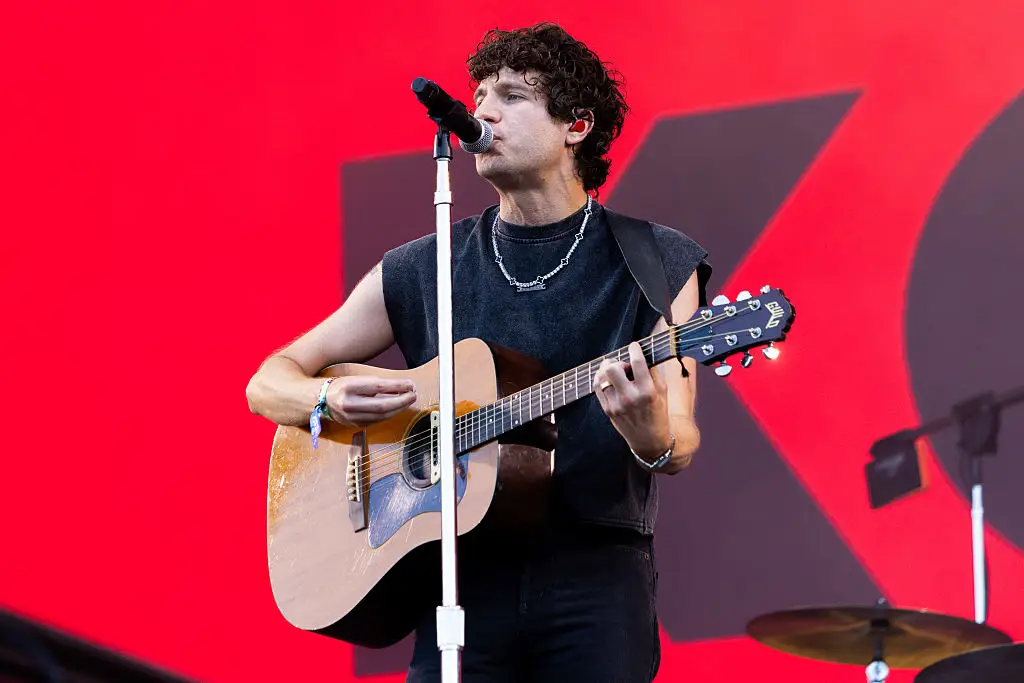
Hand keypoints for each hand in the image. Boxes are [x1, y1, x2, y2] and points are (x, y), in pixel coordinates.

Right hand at [325, 376, 416, 426]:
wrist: (321, 401)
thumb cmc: (341, 386)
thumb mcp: (357, 379)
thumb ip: (377, 384)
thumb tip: (402, 386)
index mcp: (348, 388)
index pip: (378, 387)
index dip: (397, 386)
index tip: (410, 384)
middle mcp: (349, 404)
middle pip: (382, 405)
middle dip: (402, 401)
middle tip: (413, 395)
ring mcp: (352, 417)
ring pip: (382, 416)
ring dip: (398, 409)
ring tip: (408, 401)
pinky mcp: (355, 425)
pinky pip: (377, 421)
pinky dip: (389, 414)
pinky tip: (396, 409)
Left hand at [592, 342, 672, 458]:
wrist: (649, 440)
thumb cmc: (658, 413)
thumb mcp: (662, 391)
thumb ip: (653, 371)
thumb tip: (643, 352)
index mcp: (647, 392)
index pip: (637, 363)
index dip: (634, 349)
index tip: (634, 346)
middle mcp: (630, 398)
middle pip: (612, 368)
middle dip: (617, 362)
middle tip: (624, 366)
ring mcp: (616, 405)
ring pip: (601, 377)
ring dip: (607, 369)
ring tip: (615, 372)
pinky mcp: (607, 410)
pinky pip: (597, 387)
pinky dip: (601, 379)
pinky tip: (608, 379)